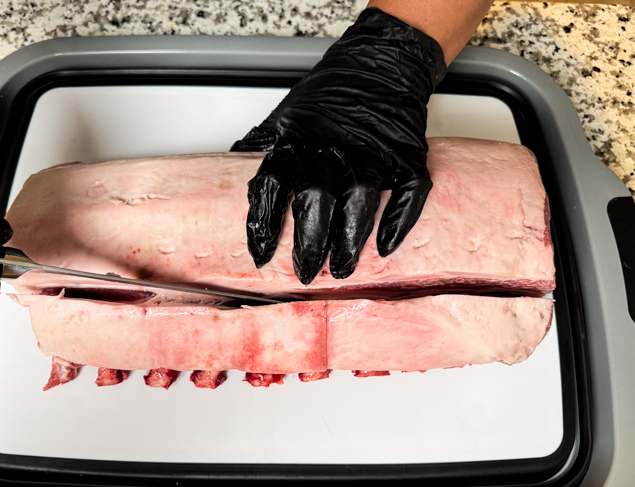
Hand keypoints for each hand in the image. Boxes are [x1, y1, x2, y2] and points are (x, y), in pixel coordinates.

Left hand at [231, 8, 446, 283]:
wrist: (379, 65)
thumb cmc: (329, 99)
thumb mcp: (284, 119)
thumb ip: (261, 150)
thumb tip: (227, 176)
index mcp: (296, 142)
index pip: (272, 184)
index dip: (264, 223)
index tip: (260, 255)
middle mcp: (332, 147)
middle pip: (317, 196)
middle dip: (310, 240)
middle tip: (306, 272)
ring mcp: (371, 151)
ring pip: (361, 195)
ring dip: (351, 236)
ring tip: (343, 267)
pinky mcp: (404, 155)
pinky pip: (407, 190)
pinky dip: (399, 219)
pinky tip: (386, 246)